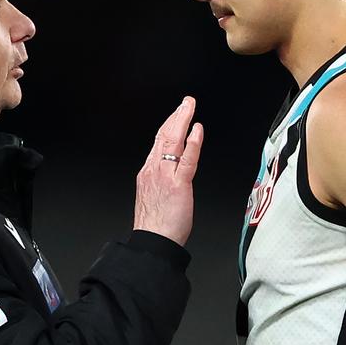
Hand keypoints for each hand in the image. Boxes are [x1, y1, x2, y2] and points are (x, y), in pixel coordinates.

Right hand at [134, 96, 203, 246]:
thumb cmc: (156, 226)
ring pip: (173, 142)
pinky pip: (187, 160)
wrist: (153, 241)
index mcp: (148, 173)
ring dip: (182, 120)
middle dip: (175, 116)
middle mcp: (154, 170)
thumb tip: (172, 175)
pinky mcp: (178, 184)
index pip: (158, 143)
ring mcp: (165, 176)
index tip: (176, 115)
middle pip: (164, 136)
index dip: (168, 126)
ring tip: (189, 107)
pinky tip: (197, 130)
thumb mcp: (153, 197)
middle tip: (185, 103)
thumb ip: (161, 181)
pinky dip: (193, 143)